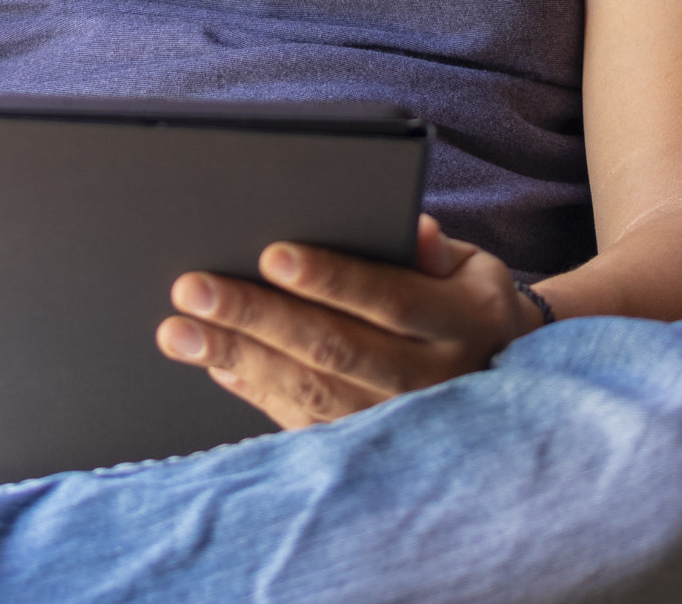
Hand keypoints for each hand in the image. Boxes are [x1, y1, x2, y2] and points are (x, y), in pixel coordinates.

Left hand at [156, 216, 540, 429]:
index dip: (332, 278)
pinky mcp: (368, 453)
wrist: (502, 384)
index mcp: (461, 322)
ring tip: (179, 331)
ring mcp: (398, 426)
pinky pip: (305, 426)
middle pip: (336, 348)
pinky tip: (214, 363)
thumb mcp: (472, 266)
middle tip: (193, 288)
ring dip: (238, 358)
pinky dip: (255, 393)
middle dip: (258, 317)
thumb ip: (436, 249)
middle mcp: (432, 381)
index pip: (390, 298)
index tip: (271, 253)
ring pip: (311, 394)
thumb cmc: (465, 300)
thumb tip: (415, 228)